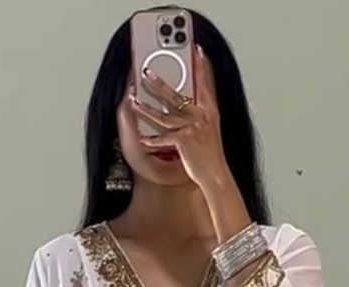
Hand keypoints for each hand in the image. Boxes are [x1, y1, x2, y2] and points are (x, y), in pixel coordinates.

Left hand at [132, 46, 229, 192]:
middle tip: (146, 72)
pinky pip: (163, 138)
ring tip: (134, 101)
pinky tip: (142, 139)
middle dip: (159, 83)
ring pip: (164, 116)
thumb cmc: (211, 155)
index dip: (201, 66)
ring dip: (146, 109)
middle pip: (176, 96)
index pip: (205, 84)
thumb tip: (185, 104)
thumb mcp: (210, 130)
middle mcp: (201, 116)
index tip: (197, 50)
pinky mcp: (184, 141)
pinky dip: (152, 140)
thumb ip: (199, 115)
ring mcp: (192, 128)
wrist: (215, 174)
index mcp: (209, 112)